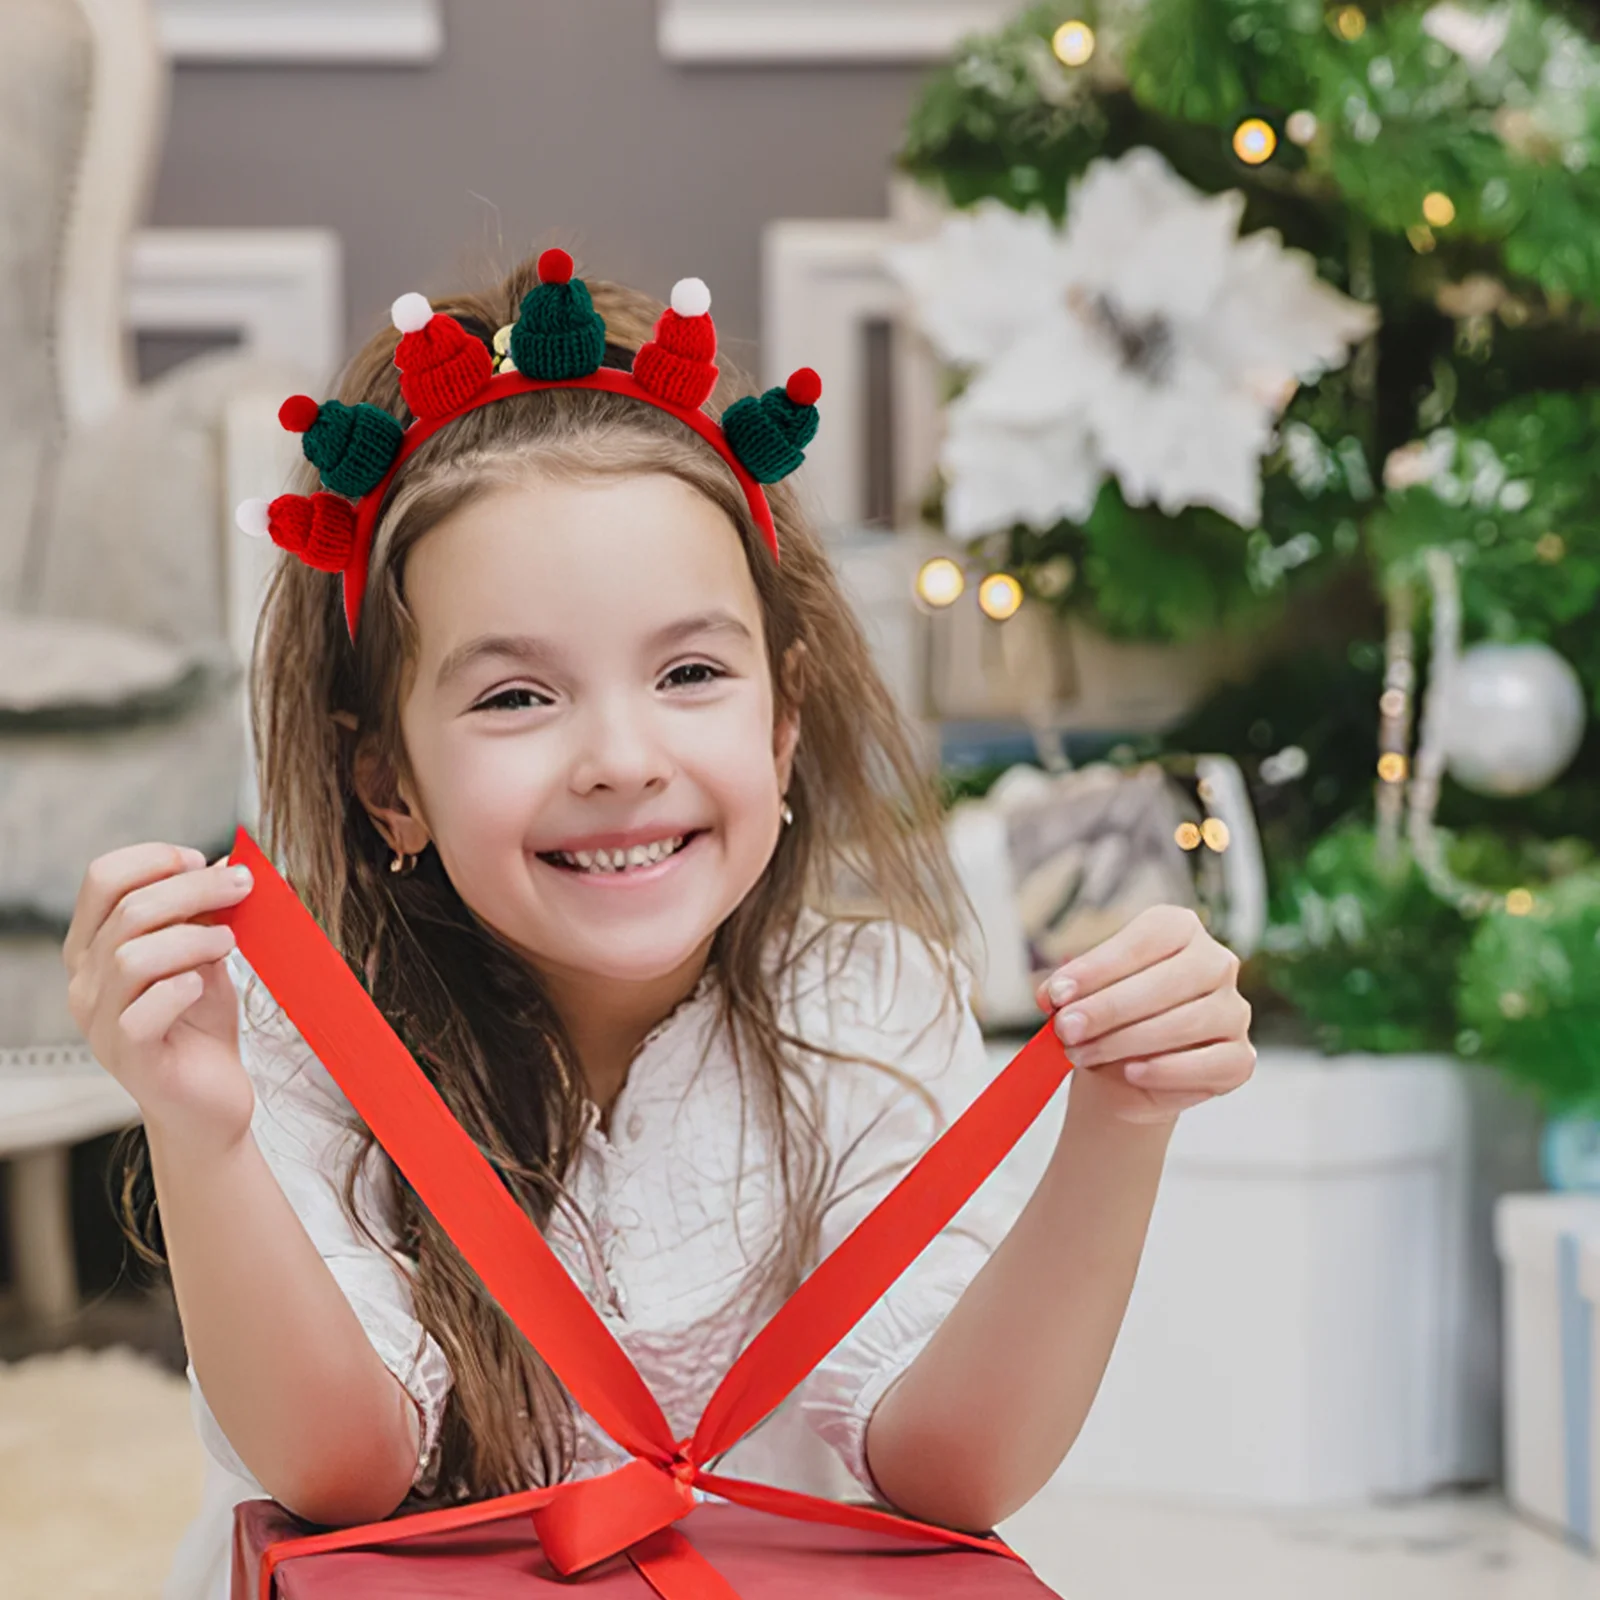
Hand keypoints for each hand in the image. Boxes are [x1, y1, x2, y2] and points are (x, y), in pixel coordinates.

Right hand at [63, 842, 256, 1152]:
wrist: (212, 1096)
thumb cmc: (202, 1020)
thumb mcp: (206, 954)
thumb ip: (207, 913)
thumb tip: (232, 862)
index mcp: (95, 945)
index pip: (102, 879)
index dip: (153, 859)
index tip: (202, 859)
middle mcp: (85, 981)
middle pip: (127, 910)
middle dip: (193, 888)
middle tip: (243, 885)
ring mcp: (99, 1022)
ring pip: (131, 957)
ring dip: (192, 938)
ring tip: (229, 942)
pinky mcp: (126, 1057)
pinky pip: (139, 1013)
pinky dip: (178, 989)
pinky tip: (203, 985)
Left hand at [1034, 906, 1254, 1125]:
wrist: (1122, 1072)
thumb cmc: (1106, 1019)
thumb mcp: (1081, 996)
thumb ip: (1068, 990)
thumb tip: (1054, 995)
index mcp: (1179, 929)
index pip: (1145, 940)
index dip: (1099, 967)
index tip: (1058, 994)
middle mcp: (1216, 963)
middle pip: (1168, 981)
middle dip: (1108, 1008)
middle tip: (1066, 1029)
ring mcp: (1234, 1010)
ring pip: (1187, 1022)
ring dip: (1127, 1041)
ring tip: (1084, 1054)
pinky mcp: (1241, 1057)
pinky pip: (1211, 1063)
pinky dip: (1167, 1070)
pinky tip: (1132, 1073)